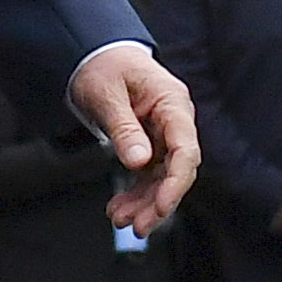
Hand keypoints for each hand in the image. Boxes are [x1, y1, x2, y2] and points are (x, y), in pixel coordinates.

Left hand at [69, 43, 200, 235]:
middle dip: (159, 201)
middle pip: (177, 169)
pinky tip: (119, 209)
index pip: (186, 149)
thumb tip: (139, 161)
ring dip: (144, 203)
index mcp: (172, 103)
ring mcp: (163, 134)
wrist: (95, 54)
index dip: (176, 182)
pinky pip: (148, 174)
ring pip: (162, 177)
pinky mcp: (150, 144)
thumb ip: (124, 128)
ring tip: (121, 221)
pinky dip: (135, 193)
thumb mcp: (107, 94)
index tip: (161, 206)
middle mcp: (174, 120)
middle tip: (138, 226)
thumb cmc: (103, 66)